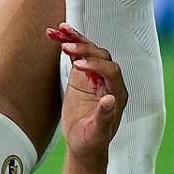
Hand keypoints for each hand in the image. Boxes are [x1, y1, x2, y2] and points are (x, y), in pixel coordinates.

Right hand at [45, 24, 127, 166]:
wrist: (84, 144)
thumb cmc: (92, 141)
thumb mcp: (98, 133)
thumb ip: (105, 117)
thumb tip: (110, 100)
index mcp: (117, 93)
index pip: (111, 71)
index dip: (96, 65)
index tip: (77, 66)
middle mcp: (109, 81)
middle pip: (101, 56)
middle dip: (84, 49)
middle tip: (66, 46)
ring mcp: (95, 76)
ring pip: (88, 51)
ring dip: (75, 39)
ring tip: (59, 29)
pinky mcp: (82, 75)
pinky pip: (76, 55)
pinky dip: (67, 44)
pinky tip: (55, 35)